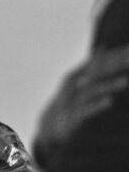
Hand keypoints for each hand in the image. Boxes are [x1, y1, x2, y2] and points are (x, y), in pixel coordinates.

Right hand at [33, 46, 128, 166]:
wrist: (50, 125)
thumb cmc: (70, 100)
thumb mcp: (78, 80)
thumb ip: (92, 64)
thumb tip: (103, 47)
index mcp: (79, 74)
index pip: (100, 61)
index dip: (115, 55)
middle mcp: (75, 83)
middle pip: (96, 72)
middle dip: (114, 65)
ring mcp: (73, 99)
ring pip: (93, 90)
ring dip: (109, 85)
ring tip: (126, 81)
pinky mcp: (72, 115)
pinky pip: (86, 109)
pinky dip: (97, 105)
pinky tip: (110, 101)